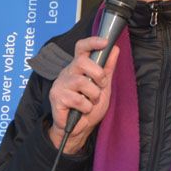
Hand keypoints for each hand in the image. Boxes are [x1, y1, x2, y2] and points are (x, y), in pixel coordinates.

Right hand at [48, 35, 119, 154]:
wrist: (79, 129)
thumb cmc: (89, 107)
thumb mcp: (103, 87)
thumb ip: (108, 68)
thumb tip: (115, 49)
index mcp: (78, 67)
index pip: (81, 48)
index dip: (92, 42)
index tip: (105, 42)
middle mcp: (67, 72)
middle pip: (82, 62)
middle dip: (97, 75)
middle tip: (100, 86)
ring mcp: (60, 84)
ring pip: (81, 82)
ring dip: (93, 95)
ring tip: (90, 102)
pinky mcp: (56, 97)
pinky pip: (77, 99)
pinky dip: (85, 107)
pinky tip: (82, 110)